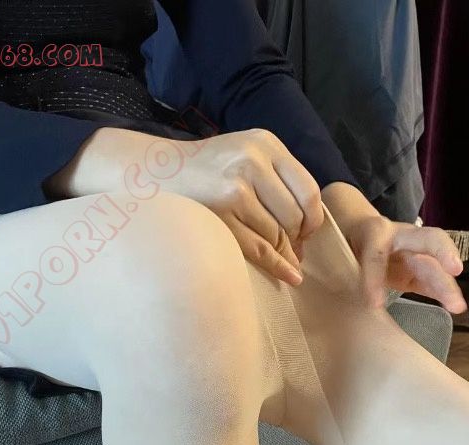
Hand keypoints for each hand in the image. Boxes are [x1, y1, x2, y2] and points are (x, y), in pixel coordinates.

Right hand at [160, 128, 323, 285]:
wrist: (156, 173)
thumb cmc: (205, 169)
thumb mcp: (245, 154)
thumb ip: (277, 178)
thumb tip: (307, 230)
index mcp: (265, 144)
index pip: (309, 191)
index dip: (313, 220)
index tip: (306, 233)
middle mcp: (252, 162)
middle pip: (294, 216)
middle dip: (296, 239)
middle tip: (292, 250)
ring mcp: (235, 188)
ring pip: (277, 234)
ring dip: (281, 252)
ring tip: (281, 258)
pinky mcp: (220, 214)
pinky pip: (259, 248)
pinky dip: (277, 265)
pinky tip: (288, 275)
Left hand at [323, 182, 466, 314]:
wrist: (354, 229)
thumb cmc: (340, 242)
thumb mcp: (332, 249)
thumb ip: (330, 264)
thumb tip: (315, 291)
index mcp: (372, 231)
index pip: (377, 253)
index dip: (375, 277)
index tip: (374, 304)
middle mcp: (400, 236)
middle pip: (427, 238)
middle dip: (442, 252)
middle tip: (455, 270)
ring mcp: (413, 251)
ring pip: (437, 262)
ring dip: (448, 283)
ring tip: (458, 305)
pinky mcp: (418, 268)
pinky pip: (434, 279)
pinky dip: (443, 292)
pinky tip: (452, 307)